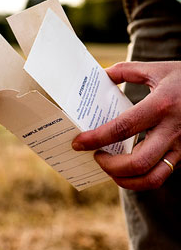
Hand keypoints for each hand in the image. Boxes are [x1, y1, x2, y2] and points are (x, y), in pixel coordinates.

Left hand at [72, 61, 180, 190]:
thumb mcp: (159, 69)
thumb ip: (128, 71)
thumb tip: (101, 76)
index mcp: (161, 105)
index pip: (122, 128)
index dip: (96, 139)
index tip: (78, 143)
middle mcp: (172, 130)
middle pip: (137, 163)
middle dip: (109, 166)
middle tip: (96, 157)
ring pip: (152, 178)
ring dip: (124, 180)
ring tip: (109, 168)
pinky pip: (160, 176)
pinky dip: (139, 179)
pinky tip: (126, 170)